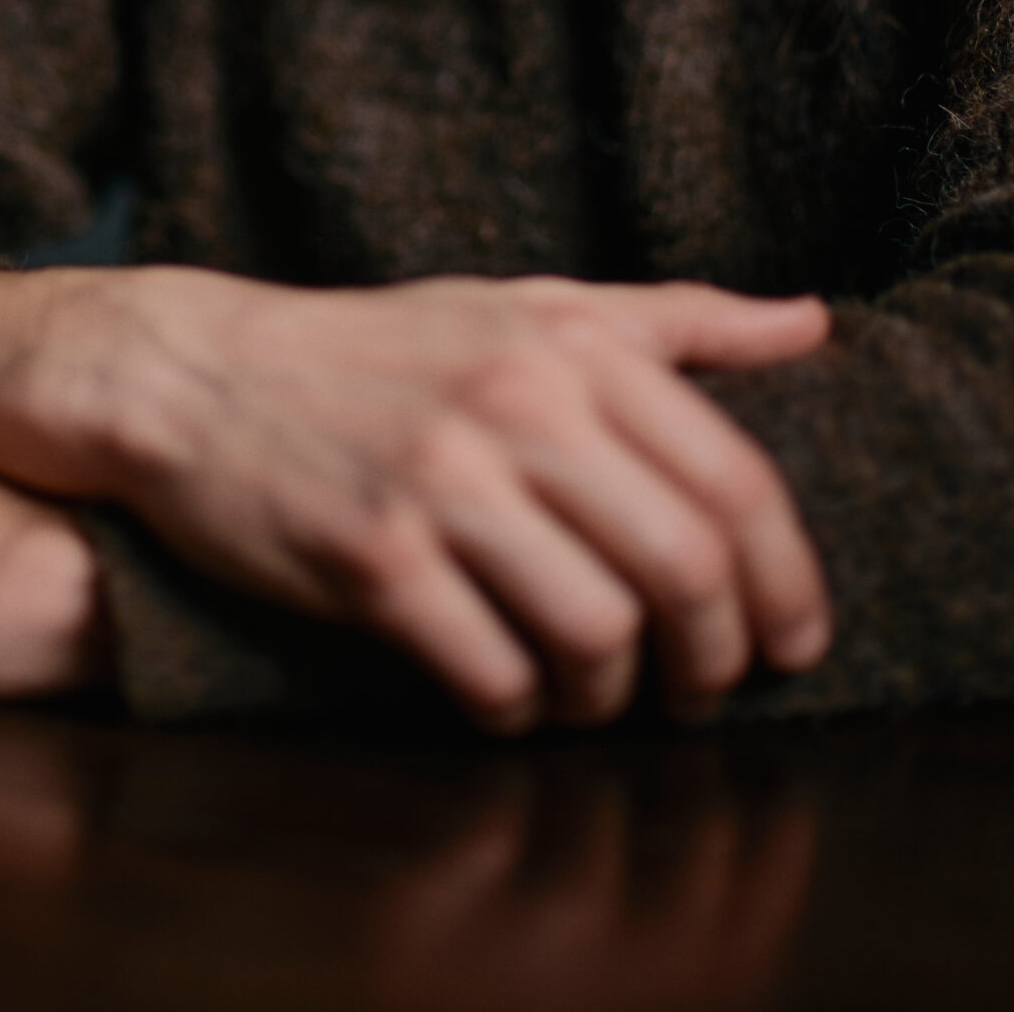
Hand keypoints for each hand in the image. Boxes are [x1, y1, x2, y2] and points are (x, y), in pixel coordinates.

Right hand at [0, 266, 831, 729]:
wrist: (201, 373)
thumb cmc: (379, 347)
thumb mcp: (527, 304)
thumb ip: (674, 319)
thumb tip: (812, 321)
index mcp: (570, 345)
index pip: (732, 478)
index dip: (787, 578)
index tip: (794, 639)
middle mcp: (517, 405)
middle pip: (683, 566)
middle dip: (717, 657)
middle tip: (707, 690)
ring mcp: (441, 483)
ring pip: (597, 633)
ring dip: (614, 695)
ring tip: (599, 695)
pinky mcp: (371, 558)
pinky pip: (490, 673)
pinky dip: (518, 711)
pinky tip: (509, 699)